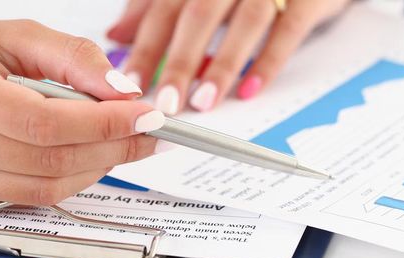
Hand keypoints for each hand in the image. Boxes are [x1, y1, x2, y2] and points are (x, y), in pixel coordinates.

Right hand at [0, 13, 162, 204]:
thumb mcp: (12, 35)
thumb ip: (72, 57)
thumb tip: (123, 90)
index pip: (43, 121)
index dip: (103, 123)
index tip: (144, 114)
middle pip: (48, 160)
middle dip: (112, 148)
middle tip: (148, 132)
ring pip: (44, 188)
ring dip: (97, 169)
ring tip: (123, 144)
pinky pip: (30, 197)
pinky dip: (69, 180)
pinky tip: (88, 157)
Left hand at [107, 0, 350, 113]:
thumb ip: (154, 7)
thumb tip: (117, 34)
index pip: (164, 8)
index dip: (146, 47)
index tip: (131, 84)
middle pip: (198, 15)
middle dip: (180, 62)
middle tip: (166, 103)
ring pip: (243, 22)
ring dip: (222, 65)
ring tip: (204, 102)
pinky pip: (287, 31)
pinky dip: (268, 63)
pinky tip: (250, 90)